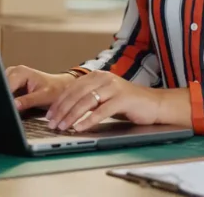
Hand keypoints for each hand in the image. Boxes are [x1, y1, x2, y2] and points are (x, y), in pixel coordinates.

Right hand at [5, 65, 76, 111]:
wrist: (59, 87)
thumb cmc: (54, 89)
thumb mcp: (43, 96)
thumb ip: (27, 101)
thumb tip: (13, 105)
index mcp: (19, 72)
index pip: (6, 88)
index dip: (7, 100)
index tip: (12, 109)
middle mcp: (12, 72)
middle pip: (2, 90)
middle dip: (8, 101)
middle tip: (18, 109)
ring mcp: (10, 78)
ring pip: (3, 94)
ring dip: (9, 102)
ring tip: (22, 106)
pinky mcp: (10, 85)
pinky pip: (6, 95)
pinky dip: (11, 102)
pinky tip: (19, 105)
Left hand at [45, 70, 191, 132]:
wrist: (154, 104)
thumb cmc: (127, 103)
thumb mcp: (104, 98)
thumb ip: (88, 99)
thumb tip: (64, 111)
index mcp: (97, 76)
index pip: (72, 88)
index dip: (59, 102)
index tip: (49, 115)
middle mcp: (104, 78)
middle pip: (76, 94)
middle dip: (62, 110)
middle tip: (52, 123)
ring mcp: (114, 87)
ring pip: (87, 101)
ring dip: (72, 115)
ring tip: (63, 126)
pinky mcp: (123, 98)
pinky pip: (102, 110)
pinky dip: (89, 120)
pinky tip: (80, 127)